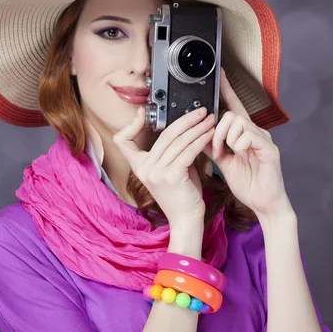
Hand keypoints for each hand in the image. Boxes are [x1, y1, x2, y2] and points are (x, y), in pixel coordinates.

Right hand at [113, 105, 215, 224]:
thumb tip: (186, 129)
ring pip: (178, 141)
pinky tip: (210, 134)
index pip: (123, 141)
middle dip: (185, 120)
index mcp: (139, 167)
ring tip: (210, 120)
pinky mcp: (172, 176)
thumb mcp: (170, 169)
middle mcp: (144, 169)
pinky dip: (201, 140)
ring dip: (197, 128)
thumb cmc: (181, 194)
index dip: (130, 125)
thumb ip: (173, 151)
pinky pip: (188, 151)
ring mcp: (156, 172)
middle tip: (200, 111)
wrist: (186, 219)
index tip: (142, 113)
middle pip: (164, 135)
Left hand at [202, 67, 292, 219]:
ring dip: (225, 139)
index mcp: (244, 134)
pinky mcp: (269, 149)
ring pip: (237, 122)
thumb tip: (198, 133)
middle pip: (231, 114)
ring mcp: (264, 139)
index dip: (227, 90)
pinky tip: (240, 157)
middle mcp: (256, 132)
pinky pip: (247, 135)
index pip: (234, 107)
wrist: (264, 204)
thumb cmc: (248, 183)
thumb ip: (213, 146)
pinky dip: (238, 146)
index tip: (219, 73)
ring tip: (228, 155)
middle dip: (217, 131)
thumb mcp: (224, 162)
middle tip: (218, 150)